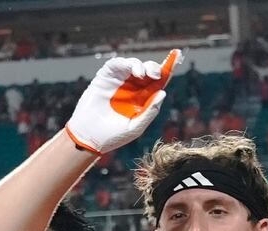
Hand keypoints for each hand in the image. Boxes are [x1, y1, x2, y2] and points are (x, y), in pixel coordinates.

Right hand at [65, 50, 179, 154]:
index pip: (158, 82)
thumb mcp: (136, 127)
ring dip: (139, 65)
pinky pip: (115, 64)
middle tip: (156, 74)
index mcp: (144, 99)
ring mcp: (119, 81)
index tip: (178, 56)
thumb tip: (163, 93)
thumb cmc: (113, 135)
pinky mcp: (105, 77)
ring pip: (132, 64)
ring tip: (141, 74)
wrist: (89, 137)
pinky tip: (130, 70)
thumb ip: (150, 111)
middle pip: (148, 71)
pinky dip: (123, 63)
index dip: (168, 70)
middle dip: (154, 68)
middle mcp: (133, 88)